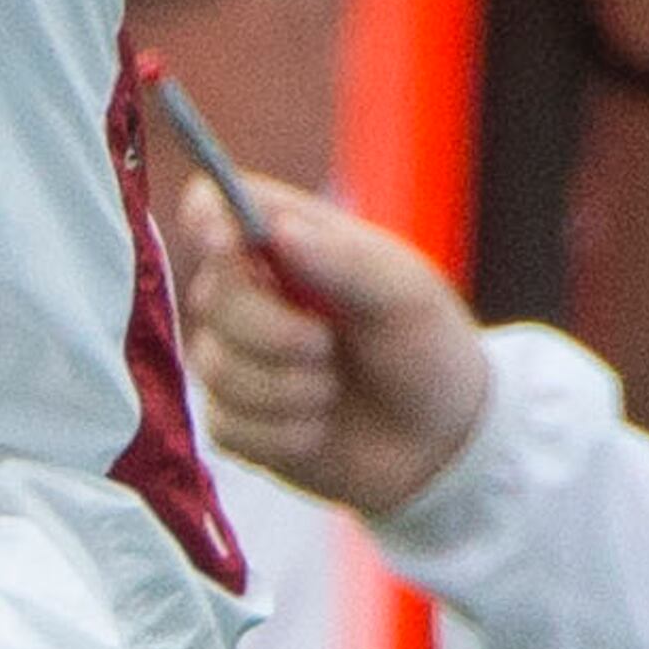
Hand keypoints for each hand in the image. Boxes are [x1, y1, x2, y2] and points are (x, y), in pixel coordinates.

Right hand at [168, 169, 491, 516]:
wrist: (443, 441)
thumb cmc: (427, 348)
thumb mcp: (406, 295)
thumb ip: (345, 259)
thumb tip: (279, 230)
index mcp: (282, 245)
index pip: (211, 207)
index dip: (205, 218)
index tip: (225, 244)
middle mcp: (246, 295)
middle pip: (210, 296)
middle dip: (272, 332)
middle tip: (325, 345)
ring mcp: (233, 358)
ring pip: (215, 368)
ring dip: (286, 390)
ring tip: (332, 391)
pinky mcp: (232, 420)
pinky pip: (225, 425)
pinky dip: (282, 434)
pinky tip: (318, 429)